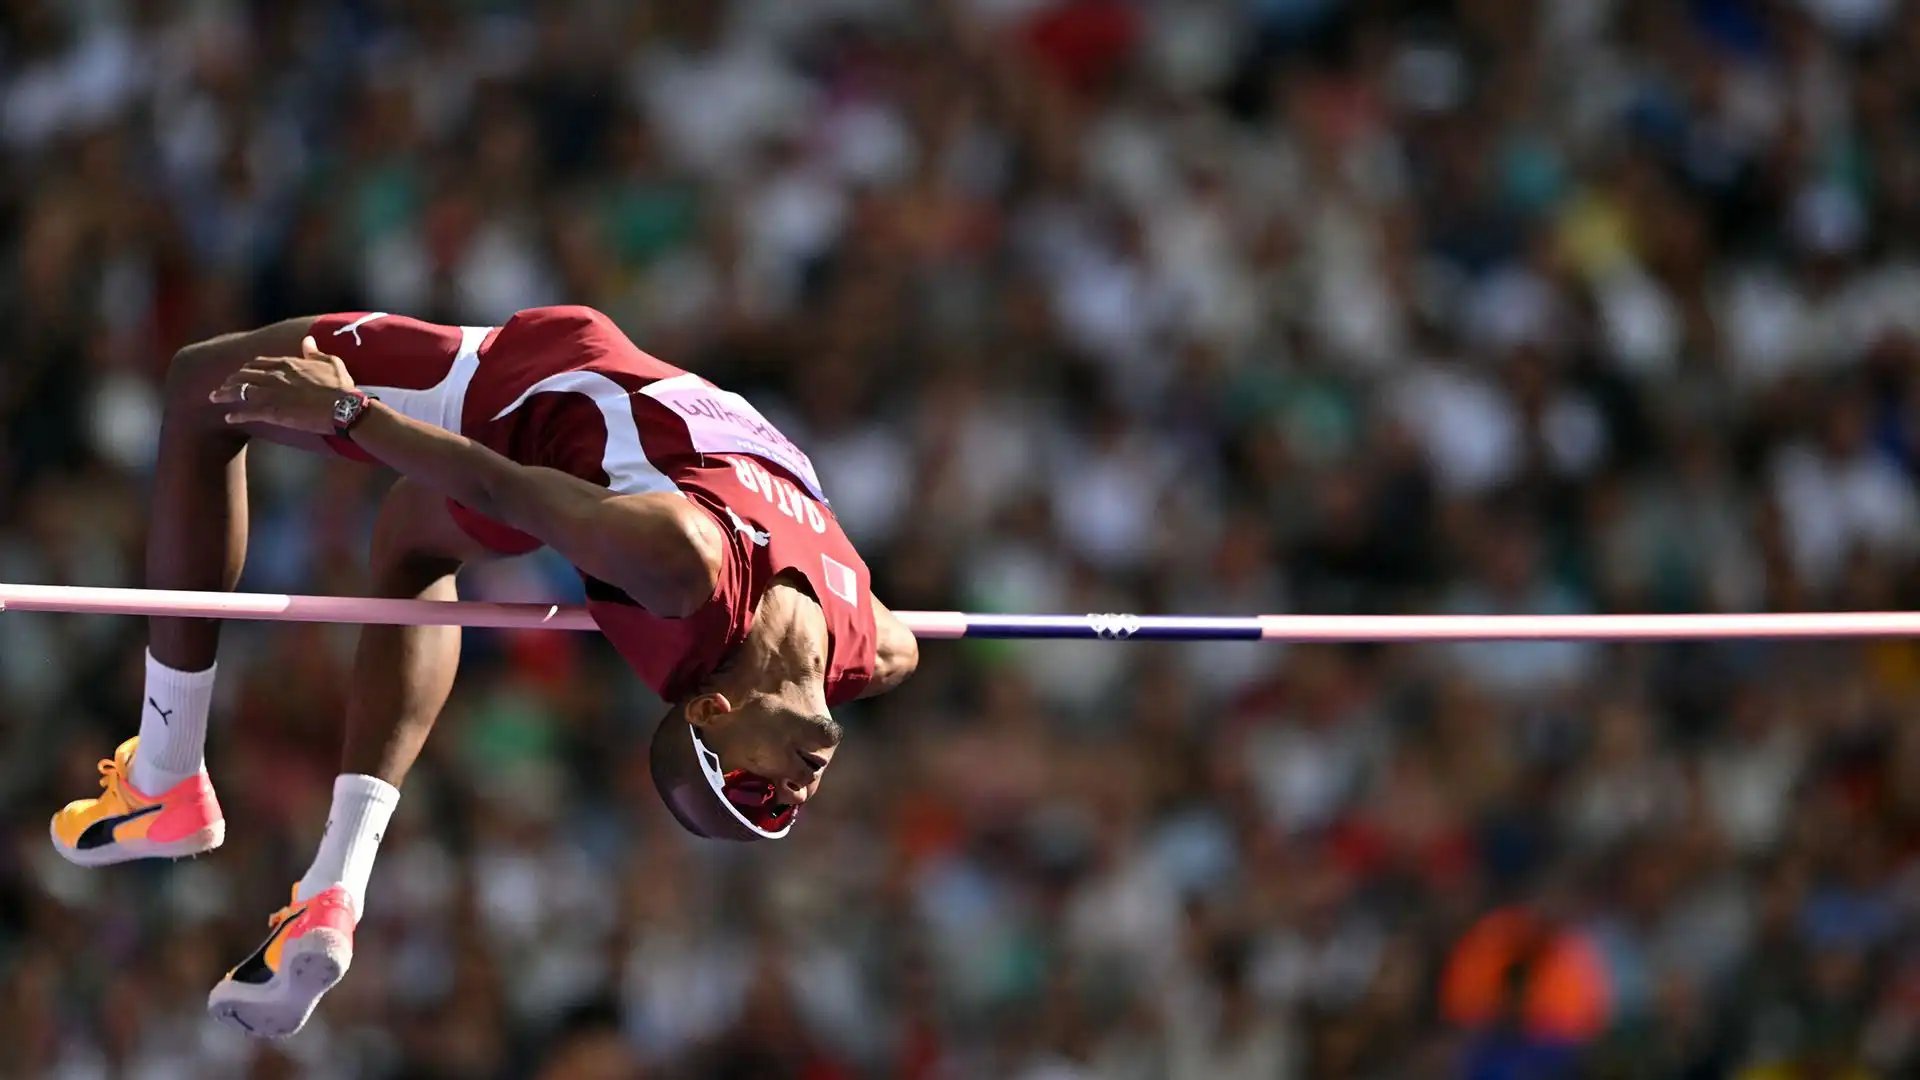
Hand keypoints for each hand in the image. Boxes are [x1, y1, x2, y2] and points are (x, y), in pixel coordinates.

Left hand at [211, 337, 358, 433]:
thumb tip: (307, 340)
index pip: (259, 362)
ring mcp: (272, 394)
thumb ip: (315, 352)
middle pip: (244, 375)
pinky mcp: (273, 412)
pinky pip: (248, 412)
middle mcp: (275, 376)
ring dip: (225, 394)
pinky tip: (228, 418)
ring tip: (215, 398)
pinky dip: (236, 415)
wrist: (344, 408)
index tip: (241, 372)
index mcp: (288, 363)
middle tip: (222, 385)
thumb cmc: (341, 387)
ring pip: (240, 392)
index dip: (247, 368)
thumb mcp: (331, 363)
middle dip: (230, 380)